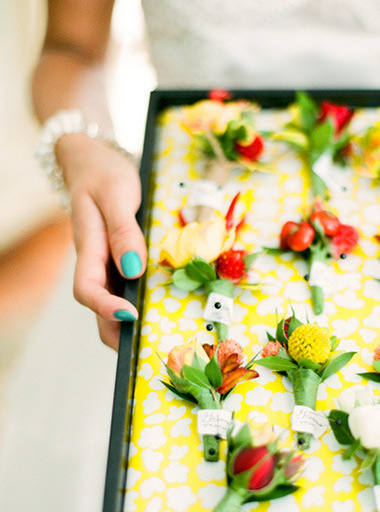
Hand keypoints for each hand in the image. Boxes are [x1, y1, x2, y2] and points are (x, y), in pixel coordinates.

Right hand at [57, 132, 146, 349]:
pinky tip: (160, 310)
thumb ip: (123, 231)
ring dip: (128, 324)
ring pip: (112, 300)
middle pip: (98, 306)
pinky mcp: (118, 258)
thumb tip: (134, 269)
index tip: (130, 317)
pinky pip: (125, 286)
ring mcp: (106, 262)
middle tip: (145, 353)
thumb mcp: (115, 193)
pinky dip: (139, 302)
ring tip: (157, 341)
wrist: (93, 157)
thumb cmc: (104, 172)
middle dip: (117, 333)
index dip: (105, 308)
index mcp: (88, 246)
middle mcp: (95, 261)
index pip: (87, 289)